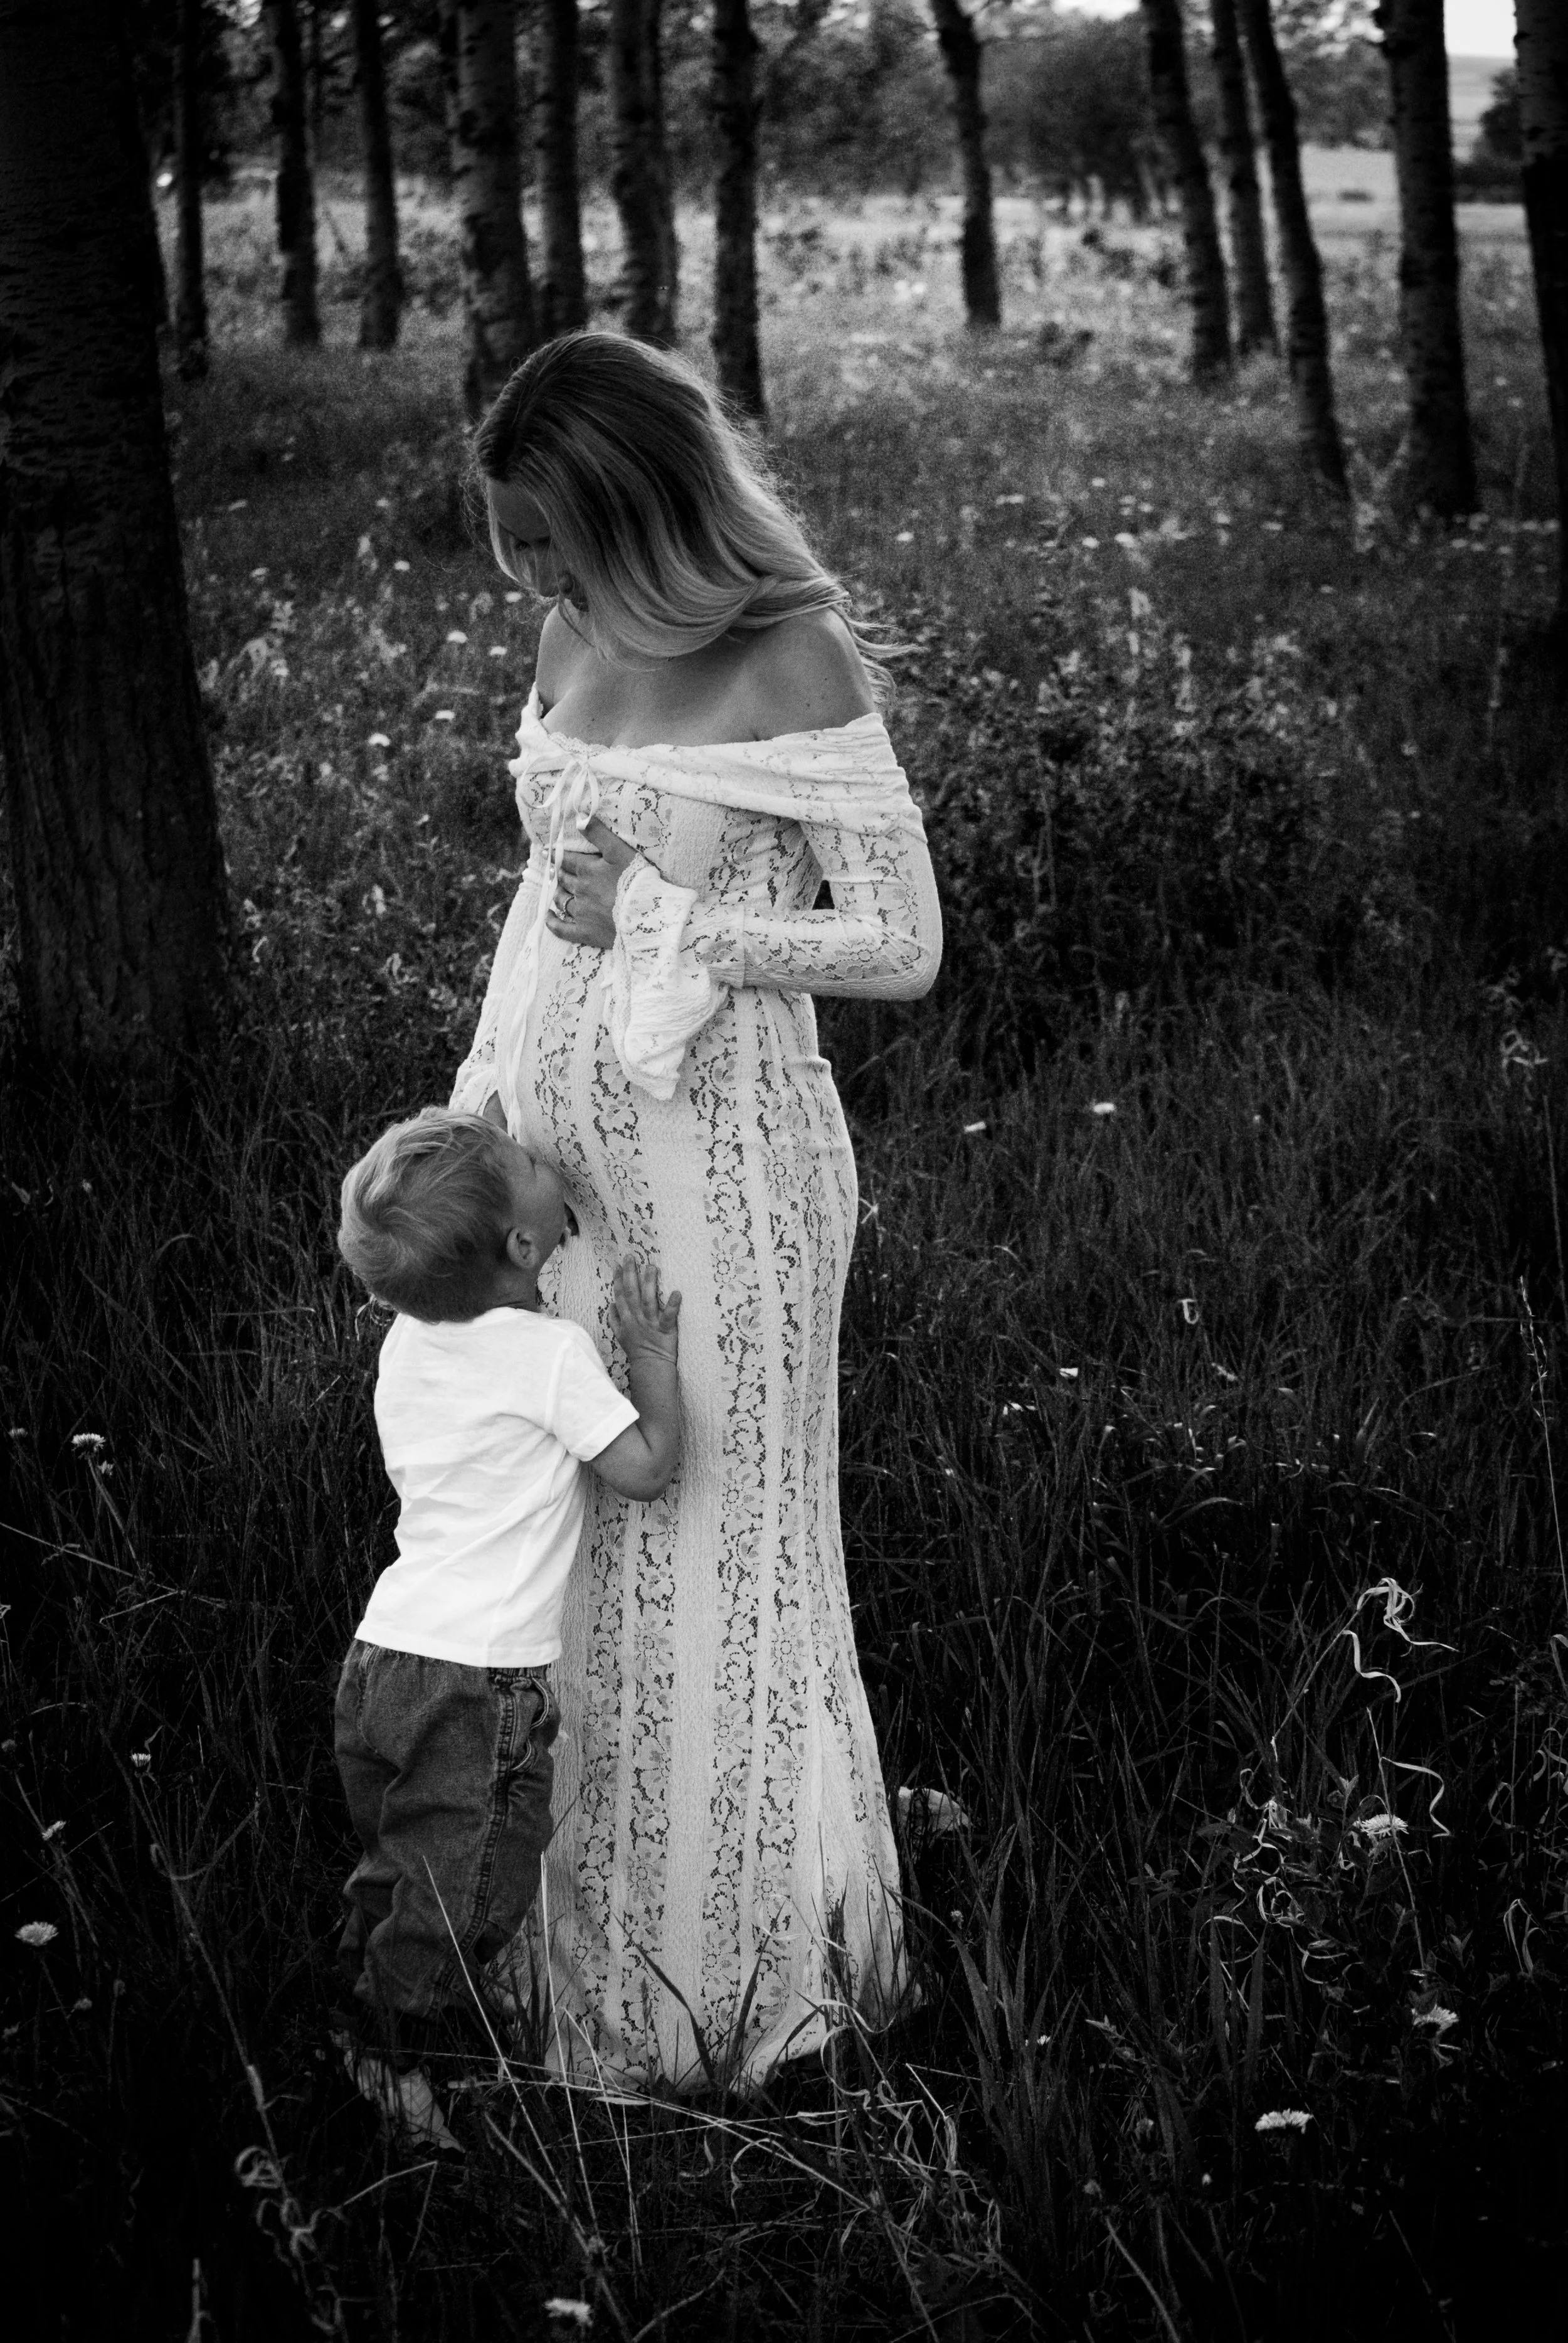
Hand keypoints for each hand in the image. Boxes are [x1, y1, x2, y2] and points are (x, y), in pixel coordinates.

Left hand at [546, 815, 641, 952]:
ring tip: (555, 889)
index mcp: (588, 870)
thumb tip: (580, 818)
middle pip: (564, 880)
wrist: (648, 915)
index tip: (547, 851)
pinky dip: (553, 923)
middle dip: (558, 873)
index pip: (567, 860)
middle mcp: (580, 890)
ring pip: (562, 900)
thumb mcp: (620, 851)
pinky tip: (548, 917)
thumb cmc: (637, 881)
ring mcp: (582, 913)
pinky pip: (562, 929)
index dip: (557, 854)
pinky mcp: (585, 932)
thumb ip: (599, 834)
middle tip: (553, 870)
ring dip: (557, 893)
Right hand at [611, 1253, 680, 1363]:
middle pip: (632, 1293)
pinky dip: (672, 1305)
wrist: (650, 1367)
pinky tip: (676, 1293)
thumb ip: (614, 1319)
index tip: (617, 1265)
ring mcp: (651, 1323)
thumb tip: (611, 1304)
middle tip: (631, 1257)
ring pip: (648, 1301)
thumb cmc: (637, 1351)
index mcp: (627, 1318)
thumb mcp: (620, 1336)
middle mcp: (637, 1319)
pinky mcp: (666, 1330)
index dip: (618, 1280)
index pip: (620, 1295)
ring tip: (651, 1267)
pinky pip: (669, 1317)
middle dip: (630, 1274)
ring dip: (649, 1283)